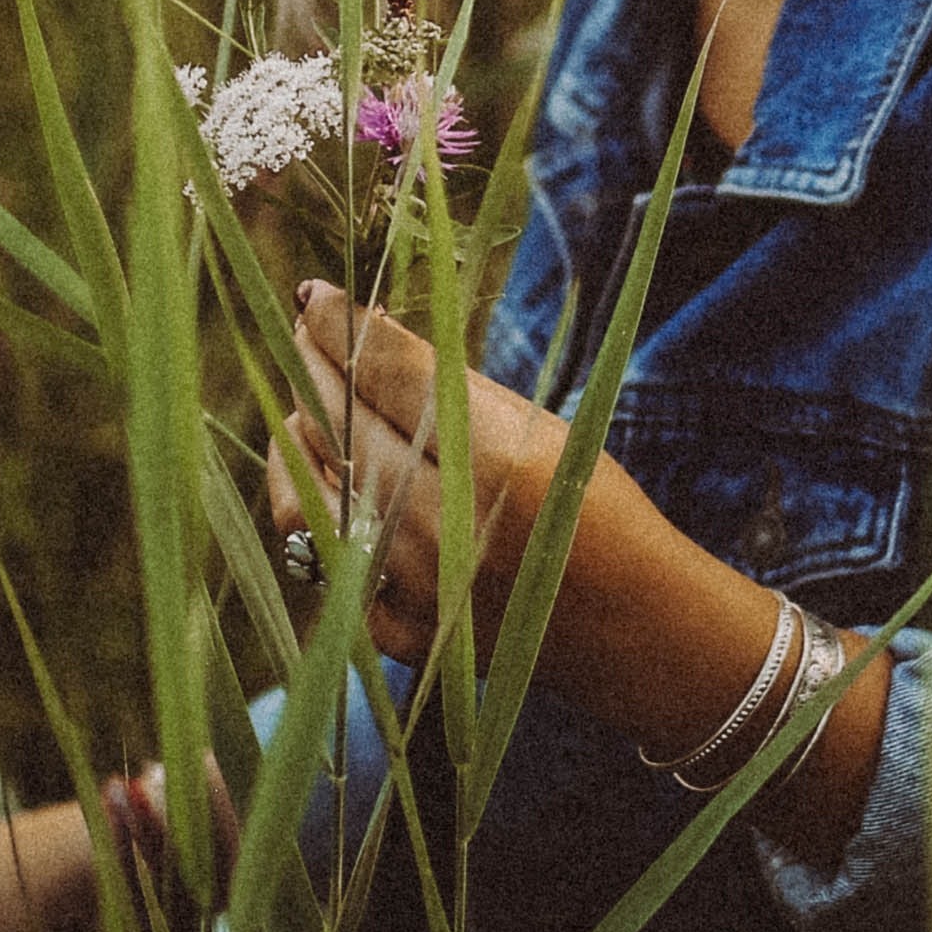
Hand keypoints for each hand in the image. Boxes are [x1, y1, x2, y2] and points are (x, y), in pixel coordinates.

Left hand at [264, 278, 571, 664]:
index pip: (389, 376)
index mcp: (497, 462)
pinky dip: (319, 511)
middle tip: (307, 334)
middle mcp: (446, 529)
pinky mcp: (398, 634)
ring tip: (310, 405)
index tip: (314, 297)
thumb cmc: (590, 507)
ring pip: (313, 495)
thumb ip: (449, 387)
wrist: (630, 628)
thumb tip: (361, 333)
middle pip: (343, 428)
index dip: (342, 329)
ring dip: (301, 438)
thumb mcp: (539, 428)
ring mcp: (415, 589)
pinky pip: (327, 560)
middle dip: (315, 369)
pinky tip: (331, 479)